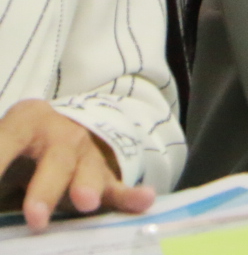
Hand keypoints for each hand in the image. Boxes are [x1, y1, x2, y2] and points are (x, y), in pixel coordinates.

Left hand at [0, 100, 153, 232]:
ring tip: (83, 203)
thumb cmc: (18, 151)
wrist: (60, 134)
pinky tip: (142, 200)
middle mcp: (61, 133)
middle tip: (35, 217)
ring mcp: (88, 155)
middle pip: (56, 157)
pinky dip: (130, 196)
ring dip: (86, 186)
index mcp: (25, 121)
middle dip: (45, 188)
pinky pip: (118, 185)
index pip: (6, 140)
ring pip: (90, 170)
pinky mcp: (106, 177)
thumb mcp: (3, 151)